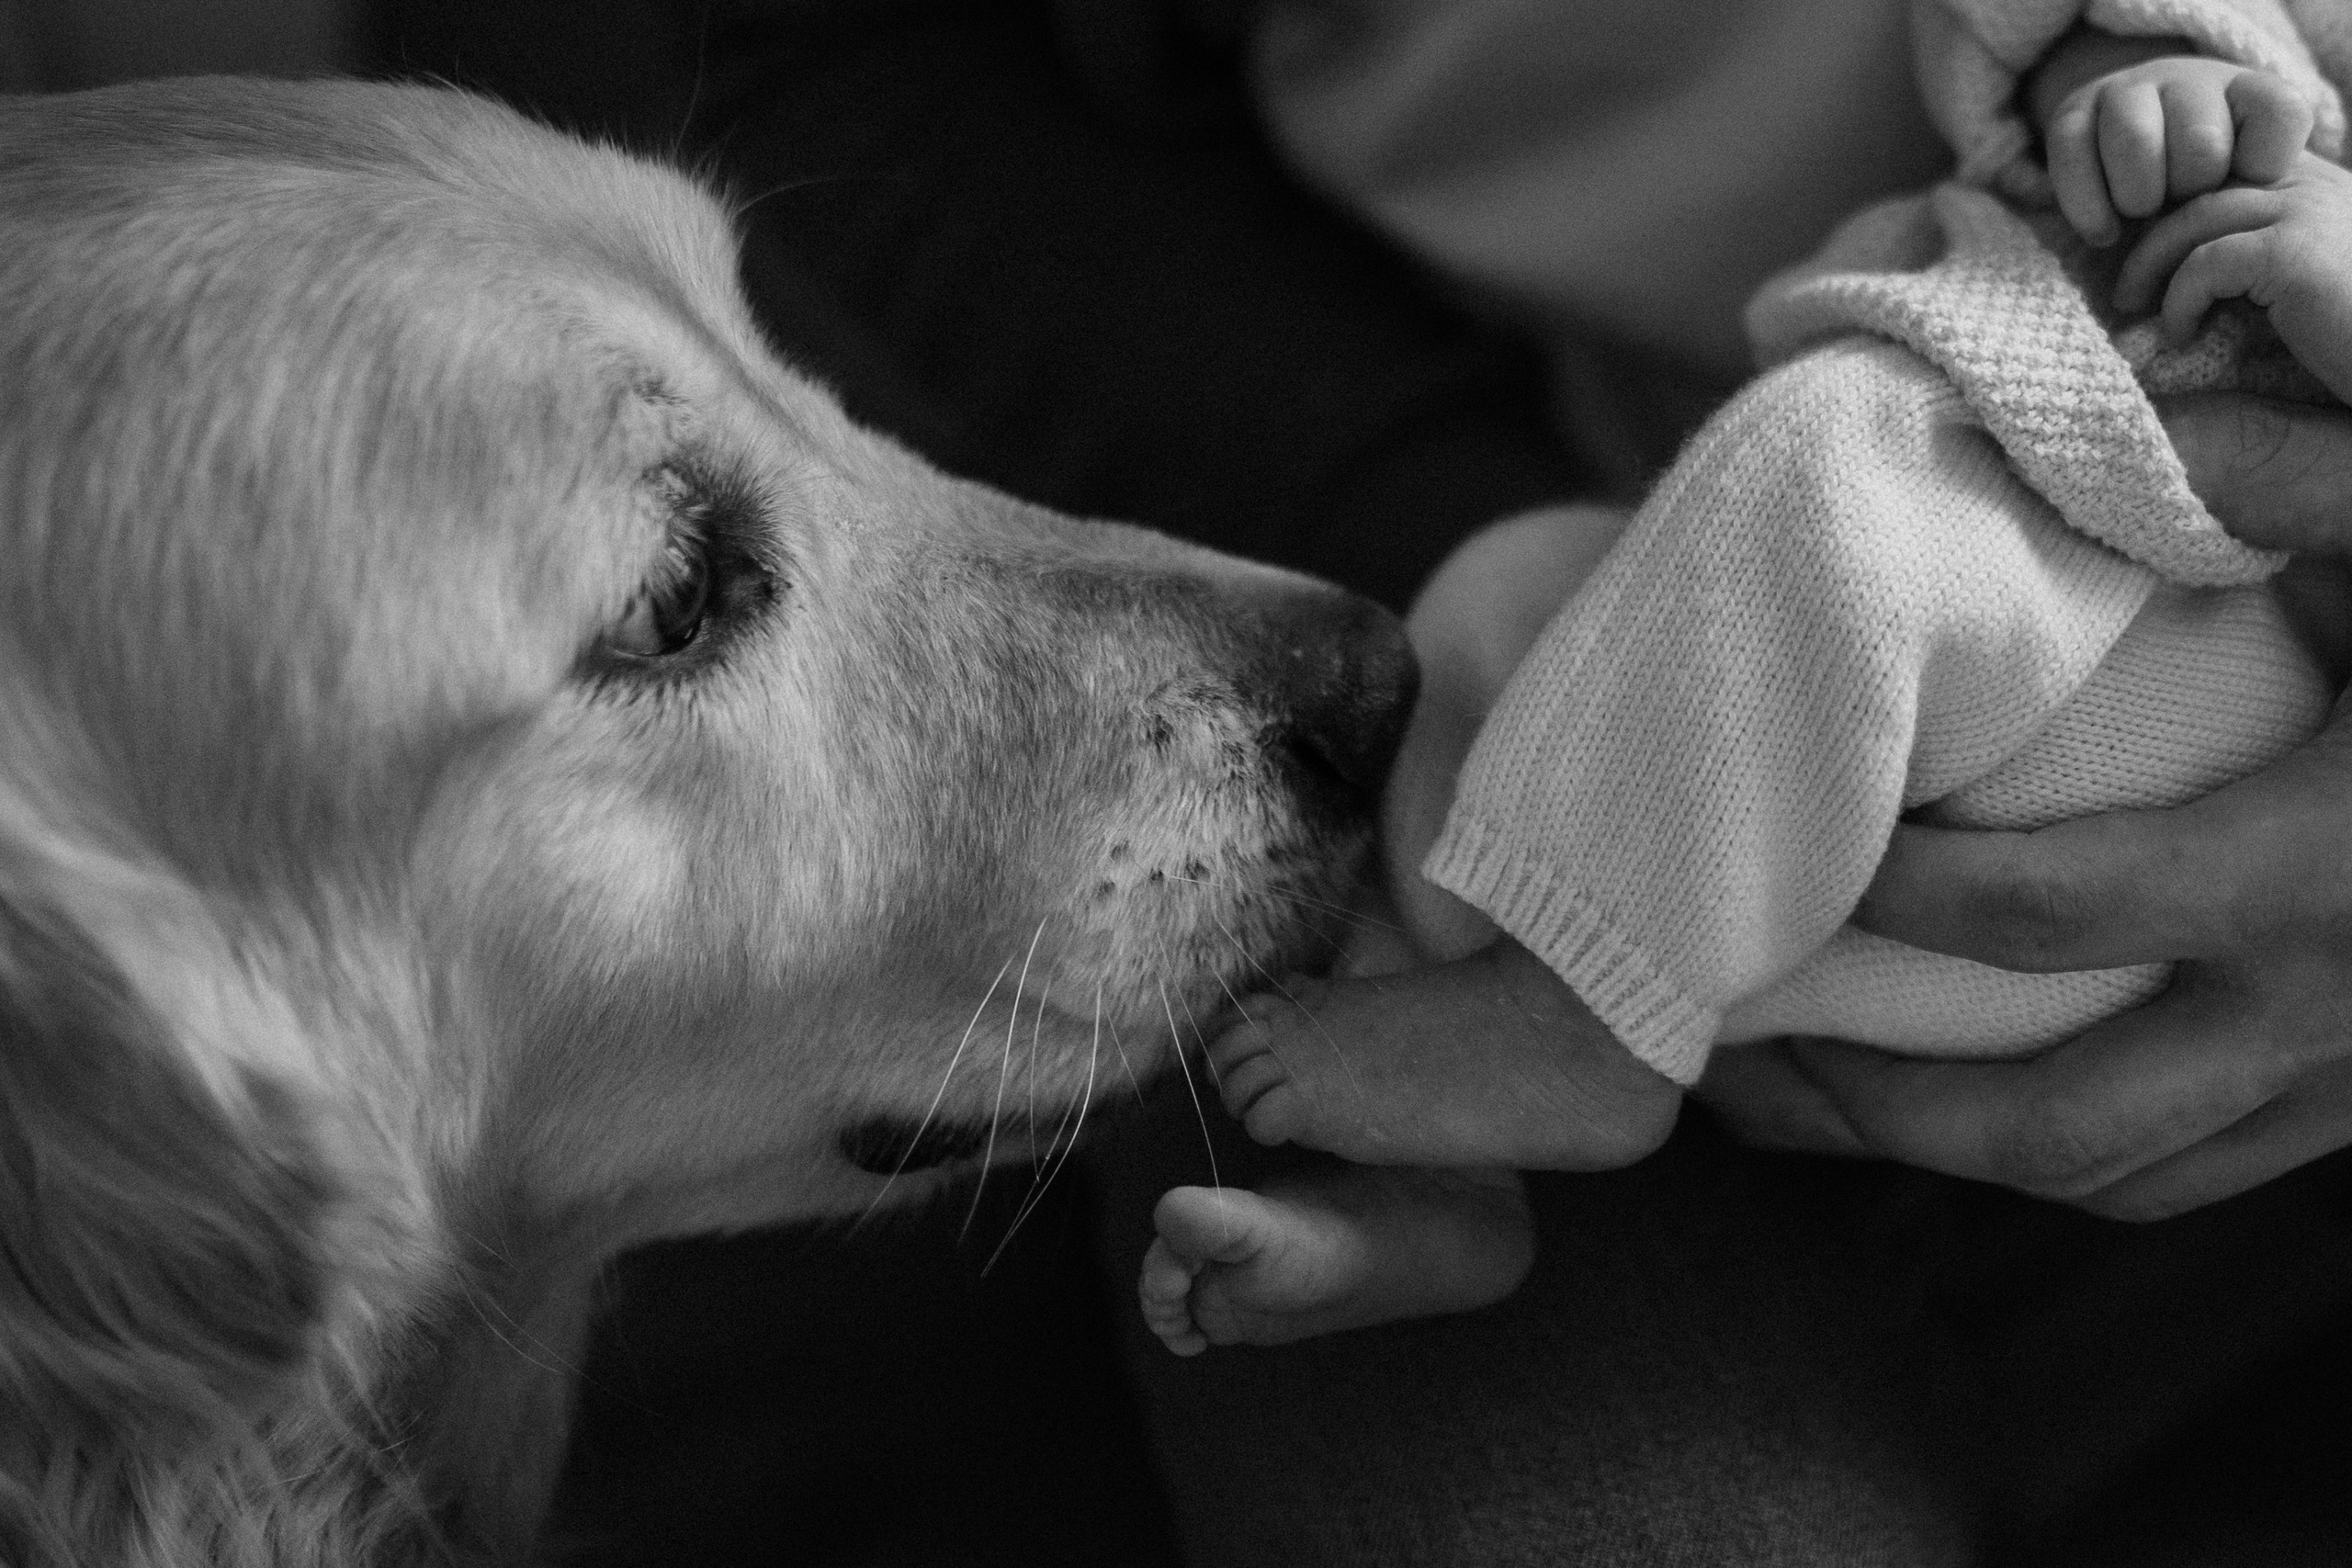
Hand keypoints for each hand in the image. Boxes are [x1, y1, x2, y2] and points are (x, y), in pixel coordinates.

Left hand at [1695, 393, 2351, 1218]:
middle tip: (1720, 1053)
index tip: (1792, 851)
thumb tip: (2119, 424)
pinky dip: (2060, 1158)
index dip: (1894, 900)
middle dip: (1867, 1106)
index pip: (2047, 915)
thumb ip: (2289, 480)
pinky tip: (1957, 1104)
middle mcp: (2329, 1016)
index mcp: (2322, 872)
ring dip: (1939, 1158)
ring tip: (1796, 1102)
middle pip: (2047, 1122)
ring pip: (2112, 1178)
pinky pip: (2189, 1174)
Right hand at [2035, 48, 2311, 246]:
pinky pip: (2074, 160)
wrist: (2130, 176)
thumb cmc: (2197, 193)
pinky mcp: (2071, 114)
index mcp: (2247, 89)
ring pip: (2135, 141)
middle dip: (2190, 191)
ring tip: (2141, 212)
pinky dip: (2090, 210)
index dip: (2262, 167)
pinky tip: (2105, 232)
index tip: (2240, 187)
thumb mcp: (2242, 188)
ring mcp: (2127, 90)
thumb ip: (2252, 193)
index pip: (2279, 115)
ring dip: (2139, 198)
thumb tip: (2222, 225)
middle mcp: (2189, 78)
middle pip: (2201, 143)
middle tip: (2180, 206)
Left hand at [2114, 154, 2351, 402]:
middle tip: (2125, 287)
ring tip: (2135, 308)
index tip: (2150, 257)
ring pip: (2192, 219)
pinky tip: (2180, 334)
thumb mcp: (2314, 284)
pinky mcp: (2294, 254)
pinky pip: (2205, 262)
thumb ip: (2266, 261)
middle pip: (2200, 186)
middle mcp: (2316, 186)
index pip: (2229, 170)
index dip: (2178, 207)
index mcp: (2321, 188)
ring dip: (2151, 266)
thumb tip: (2197, 271)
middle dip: (2150, 233)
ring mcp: (2307, 213)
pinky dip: (2179, 299)